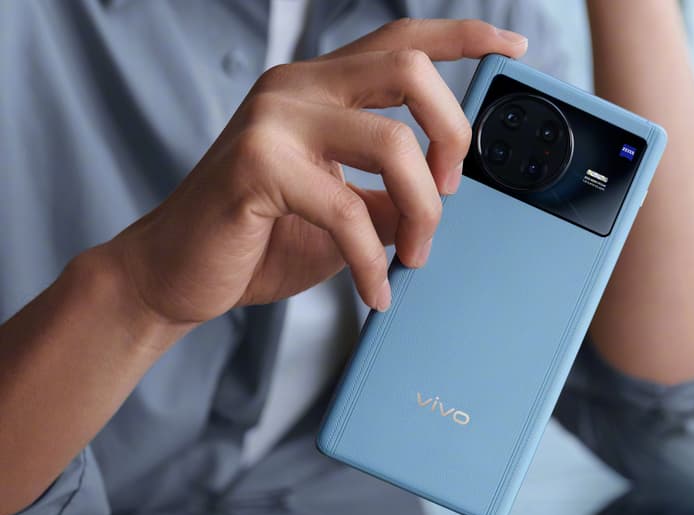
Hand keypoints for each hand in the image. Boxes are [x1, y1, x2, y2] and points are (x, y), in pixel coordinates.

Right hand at [100, 19, 527, 324]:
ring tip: (414, 255)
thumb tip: (442, 195)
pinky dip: (372, 262)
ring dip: (422, 211)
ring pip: (392, 143)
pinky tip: (374, 291)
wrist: (175, 274)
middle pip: (409, 69)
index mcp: (318, 88)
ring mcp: (273, 121)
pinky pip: (348, 211)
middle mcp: (295, 88)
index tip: (511, 49)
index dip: (462, 37)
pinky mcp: (256, 166)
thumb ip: (388, 191)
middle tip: (451, 190)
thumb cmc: (257, 238)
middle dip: (453, 134)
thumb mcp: (341, 210)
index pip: (400, 40)